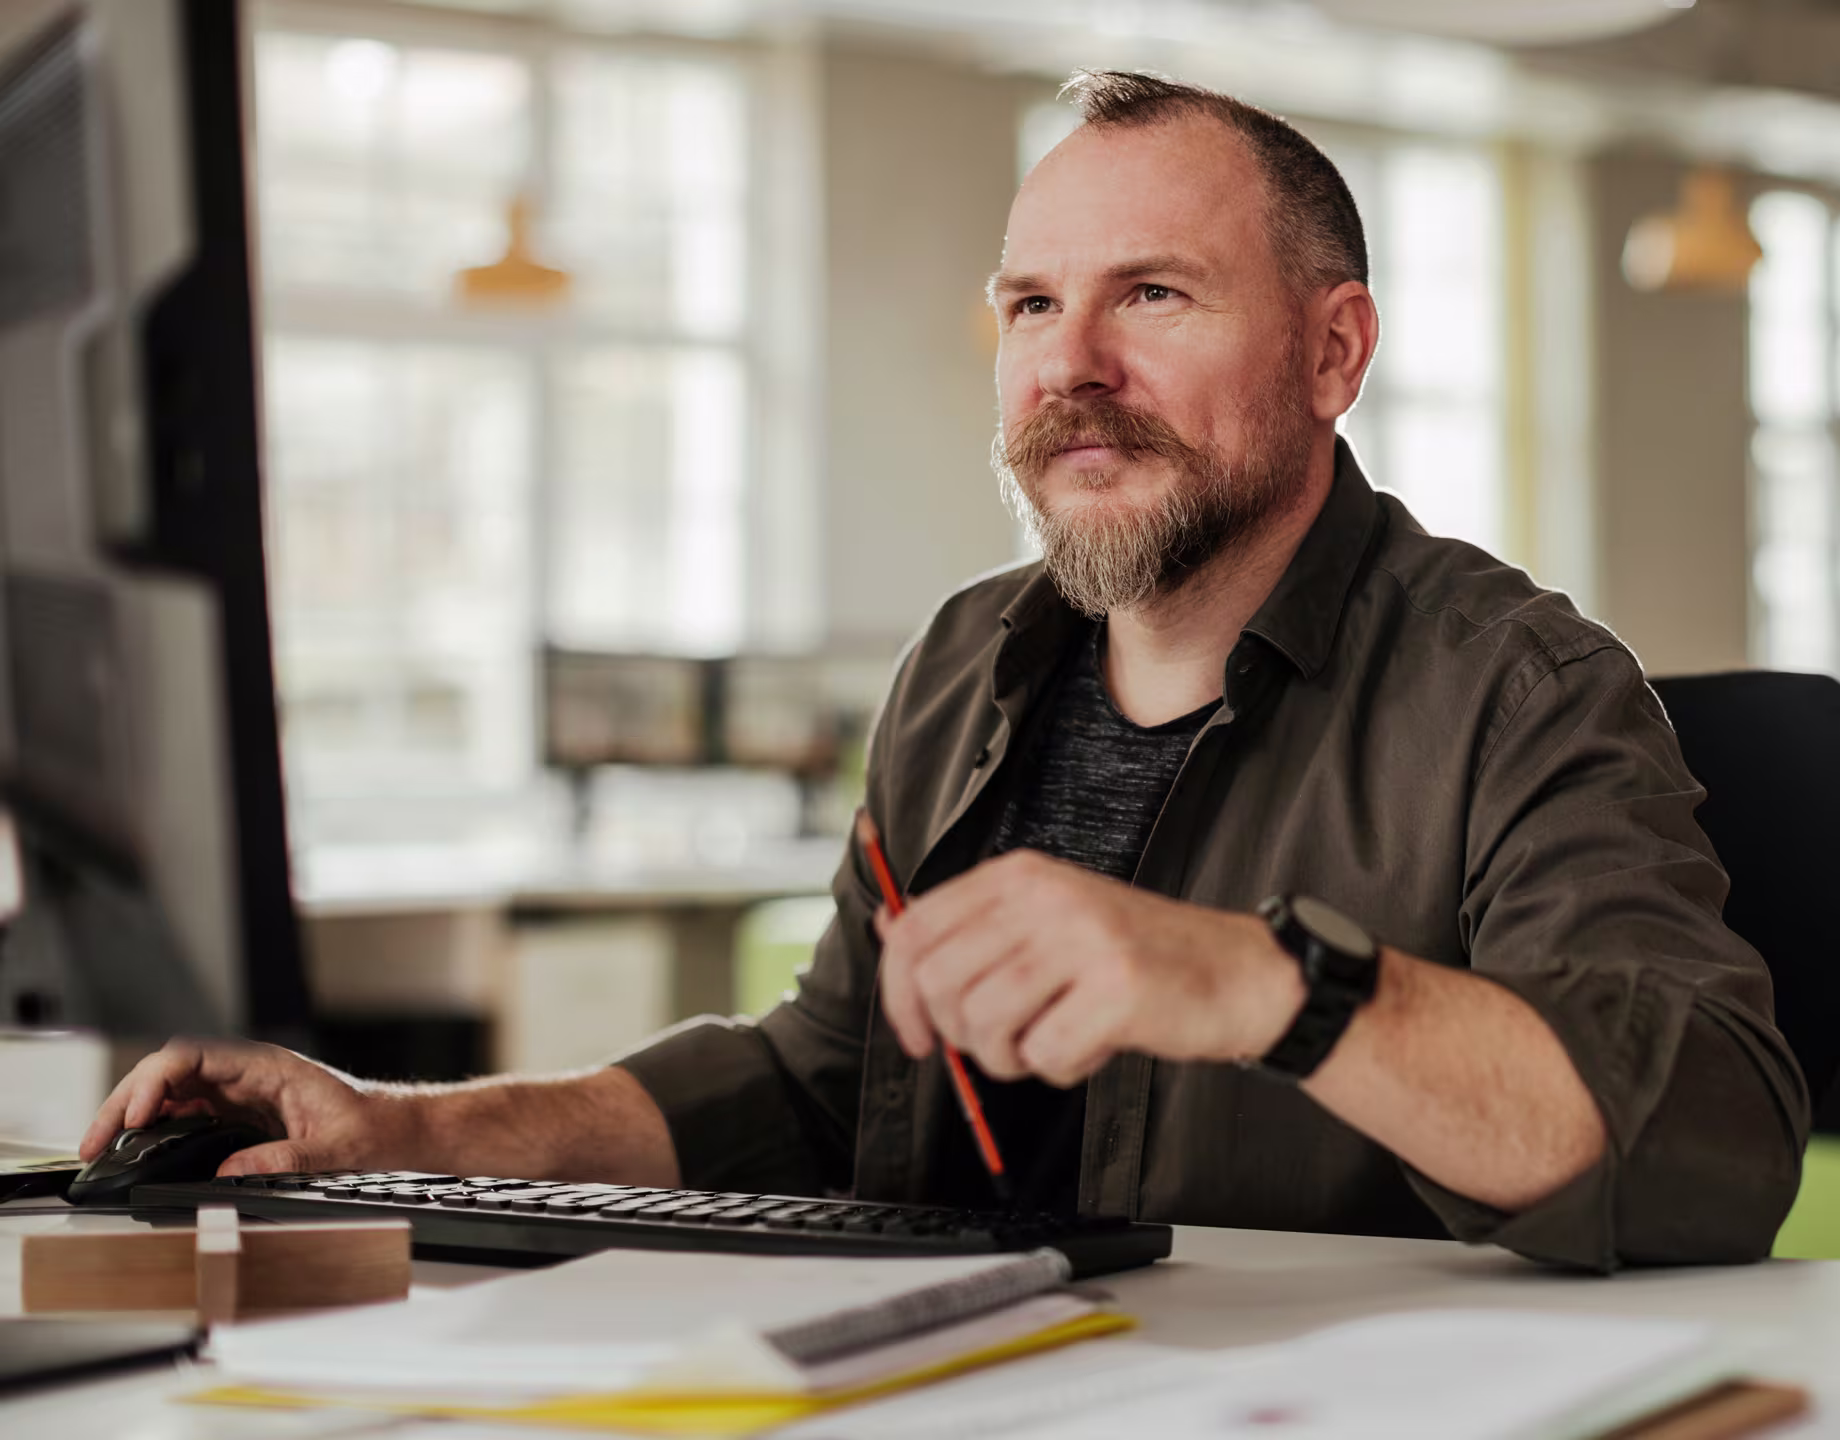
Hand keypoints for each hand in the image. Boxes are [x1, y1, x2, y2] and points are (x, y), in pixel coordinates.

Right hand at [80, 1038, 413, 1176]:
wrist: (395, 1130)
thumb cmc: (374, 1127)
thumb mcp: (335, 1148)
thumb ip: (284, 1157)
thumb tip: (227, 1173)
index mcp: (268, 1067)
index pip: (194, 1056)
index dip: (157, 1080)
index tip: (137, 1114)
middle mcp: (248, 1073)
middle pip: (170, 1072)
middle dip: (127, 1100)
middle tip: (97, 1140)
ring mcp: (241, 1091)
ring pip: (172, 1090)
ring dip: (135, 1114)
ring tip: (104, 1146)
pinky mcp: (239, 1113)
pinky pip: (187, 1110)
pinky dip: (156, 1126)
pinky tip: (138, 1145)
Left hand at [875, 850, 1305, 1084]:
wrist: (1236, 973)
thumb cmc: (1134, 958)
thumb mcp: (1047, 921)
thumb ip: (973, 928)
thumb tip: (889, 930)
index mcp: (1018, 875)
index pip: (915, 931)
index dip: (898, 995)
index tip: (918, 1036)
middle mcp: (1044, 896)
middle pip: (940, 983)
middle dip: (960, 1036)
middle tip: (1005, 1044)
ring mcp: (1081, 939)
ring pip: (984, 1025)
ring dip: (1012, 1058)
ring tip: (1055, 1040)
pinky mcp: (1116, 988)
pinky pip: (1044, 1055)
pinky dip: (1062, 1068)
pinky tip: (1096, 1043)